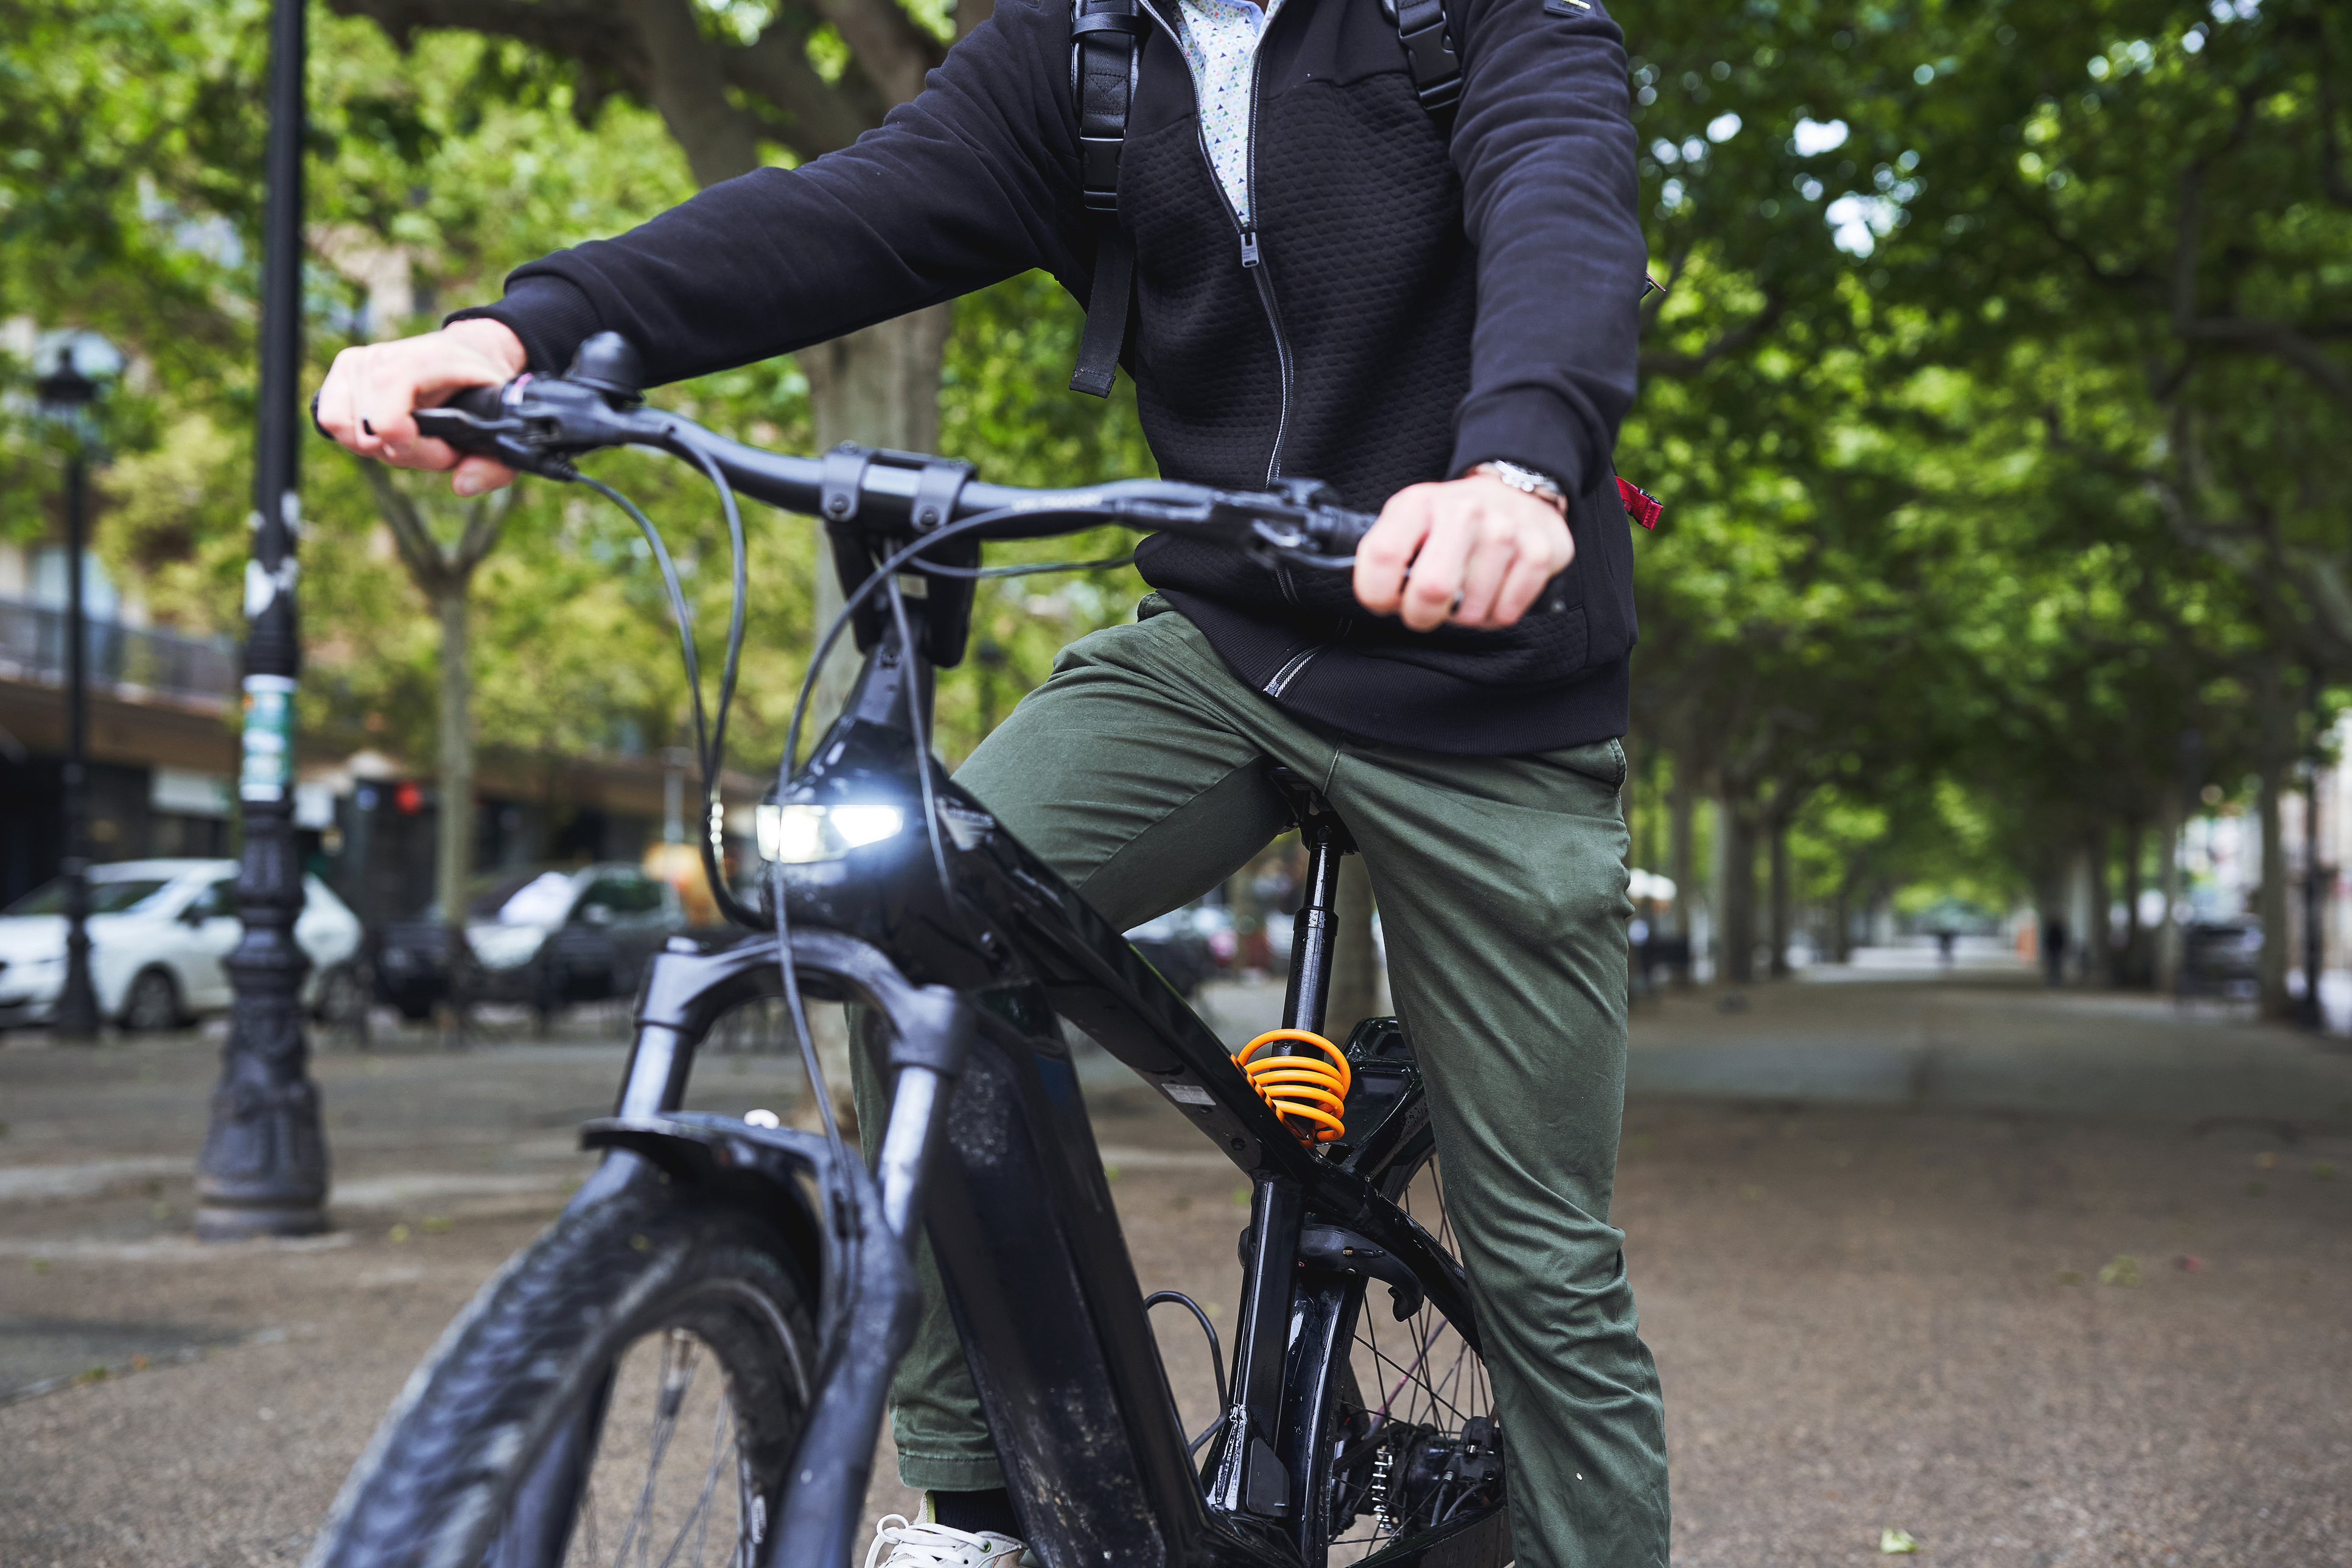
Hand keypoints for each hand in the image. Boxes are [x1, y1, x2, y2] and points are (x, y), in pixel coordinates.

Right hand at [314, 319, 529, 495]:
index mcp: (424, 363)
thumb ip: (494, 464)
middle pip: (371, 436)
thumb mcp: (505, 424)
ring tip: (416, 435)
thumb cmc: (483, 388)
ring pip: (349, 434)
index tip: (444, 451)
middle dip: (409, 454)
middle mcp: (382, 358)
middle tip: (440, 445)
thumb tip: (462, 486)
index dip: (410, 447)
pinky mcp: (343, 370)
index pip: (388, 420)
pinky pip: (330, 420)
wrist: (468, 349)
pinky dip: (358, 436)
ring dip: (385, 447)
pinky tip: (390, 430)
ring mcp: (358, 362)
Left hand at [1352, 470, 1573, 630]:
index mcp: (1418, 504)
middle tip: (1425, 611)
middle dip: (1422, 616)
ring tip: (1465, 593)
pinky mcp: (1539, 550)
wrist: (1513, 494)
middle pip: (1432, 589)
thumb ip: (1385, 556)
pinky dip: (1496, 614)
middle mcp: (1463, 510)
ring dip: (1464, 616)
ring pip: (1472, 610)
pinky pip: (1507, 612)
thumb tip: (1378, 597)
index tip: (1384, 601)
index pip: (1383, 555)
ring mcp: (1505, 529)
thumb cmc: (1450, 522)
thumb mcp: (1409, 523)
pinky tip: (1493, 593)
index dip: (1376, 593)